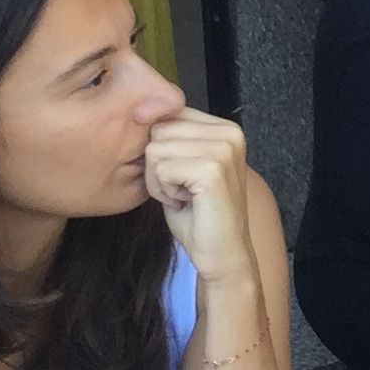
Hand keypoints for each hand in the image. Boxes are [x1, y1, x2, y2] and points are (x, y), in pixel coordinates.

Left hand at [143, 110, 257, 279]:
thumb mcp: (182, 167)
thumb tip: (140, 113)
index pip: (167, 116)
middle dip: (157, 164)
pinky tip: (184, 203)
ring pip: (155, 149)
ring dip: (158, 180)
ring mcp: (223, 149)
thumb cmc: (198, 216)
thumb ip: (171, 140)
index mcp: (224, 128)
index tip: (182, 176)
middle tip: (181, 189)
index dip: (161, 149)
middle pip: (158, 130)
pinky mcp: (213, 169)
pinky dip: (163, 191)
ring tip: (183, 196)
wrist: (222, 255)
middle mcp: (229, 132)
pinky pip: (160, 168)